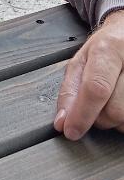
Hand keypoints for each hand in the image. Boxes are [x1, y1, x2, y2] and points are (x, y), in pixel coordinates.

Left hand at [54, 10, 123, 139]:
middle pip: (115, 110)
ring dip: (115, 120)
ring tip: (111, 102)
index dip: (82, 115)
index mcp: (109, 49)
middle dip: (99, 117)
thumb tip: (62, 122)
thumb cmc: (106, 48)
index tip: (72, 131)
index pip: (96, 88)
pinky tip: (121, 104)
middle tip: (95, 105)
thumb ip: (69, 91)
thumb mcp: (80, 60)